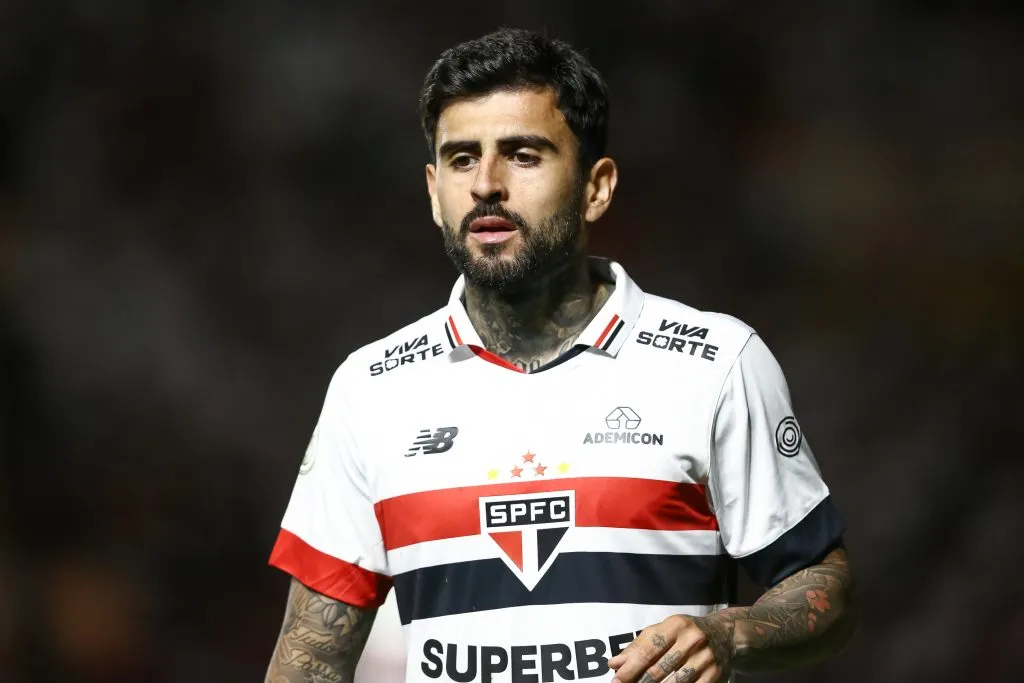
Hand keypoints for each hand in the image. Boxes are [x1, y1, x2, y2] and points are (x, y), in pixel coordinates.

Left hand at [608, 614, 731, 682]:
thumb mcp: (663, 631)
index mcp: (676, 625)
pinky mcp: (715, 675)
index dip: (630, 667)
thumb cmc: (685, 633)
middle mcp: (692, 640)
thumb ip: (639, 646)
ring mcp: (706, 659)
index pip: (649, 649)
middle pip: (660, 668)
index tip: (616, 679)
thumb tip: (615, 663)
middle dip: (639, 681)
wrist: (724, 635)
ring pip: (675, 682)